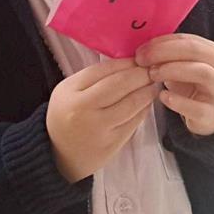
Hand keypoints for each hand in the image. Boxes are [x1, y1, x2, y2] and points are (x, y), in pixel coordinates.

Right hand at [46, 59, 160, 182]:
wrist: (60, 155)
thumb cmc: (66, 116)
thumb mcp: (69, 91)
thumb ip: (93, 77)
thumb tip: (127, 63)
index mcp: (70, 92)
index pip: (104, 70)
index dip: (125, 62)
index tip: (139, 58)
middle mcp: (84, 110)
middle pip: (120, 85)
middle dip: (140, 74)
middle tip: (152, 69)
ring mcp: (100, 129)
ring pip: (132, 104)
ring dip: (147, 91)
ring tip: (153, 84)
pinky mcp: (112, 144)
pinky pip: (134, 121)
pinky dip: (144, 109)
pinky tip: (147, 102)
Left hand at [135, 34, 213, 136]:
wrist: (211, 116)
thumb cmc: (193, 86)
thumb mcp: (185, 66)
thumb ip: (170, 54)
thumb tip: (143, 48)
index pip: (187, 40)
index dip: (162, 42)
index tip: (140, 49)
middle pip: (194, 51)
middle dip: (164, 52)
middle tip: (141, 60)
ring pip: (201, 72)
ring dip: (172, 70)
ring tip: (152, 75)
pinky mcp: (212, 114)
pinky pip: (196, 106)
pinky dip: (177, 101)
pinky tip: (162, 96)